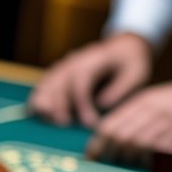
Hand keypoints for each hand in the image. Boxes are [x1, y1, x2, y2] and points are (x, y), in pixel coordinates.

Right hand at [28, 33, 152, 127]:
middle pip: (59, 82)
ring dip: (44, 101)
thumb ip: (121, 89)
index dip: (82, 103)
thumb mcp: (136, 73)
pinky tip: (35, 112)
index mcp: (94, 60)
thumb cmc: (131, 62)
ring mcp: (65, 66)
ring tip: (45, 119)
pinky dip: (38, 98)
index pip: (81, 81)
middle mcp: (75, 61)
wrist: (124, 45)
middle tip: (62, 125)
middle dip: (59, 104)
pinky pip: (45, 84)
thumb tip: (101, 104)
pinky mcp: (60, 74)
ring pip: (48, 82)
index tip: (90, 123)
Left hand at [85, 72, 171, 164]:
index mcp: (143, 102)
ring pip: (142, 145)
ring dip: (134, 159)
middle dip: (114, 154)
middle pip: (123, 137)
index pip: (111, 125)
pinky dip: (155, 160)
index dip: (98, 144)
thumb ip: (132, 116)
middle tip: (114, 162)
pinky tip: (153, 162)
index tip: (91, 158)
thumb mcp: (154, 100)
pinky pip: (165, 151)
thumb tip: (104, 137)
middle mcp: (155, 111)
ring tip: (136, 161)